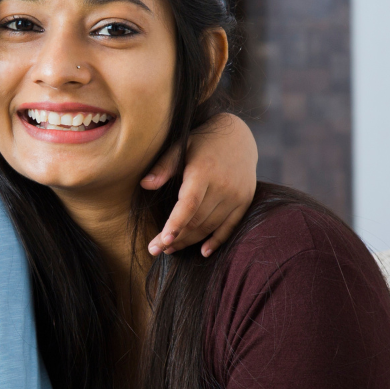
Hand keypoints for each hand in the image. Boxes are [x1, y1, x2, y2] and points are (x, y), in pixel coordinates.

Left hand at [143, 111, 257, 255]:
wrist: (239, 137)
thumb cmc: (203, 142)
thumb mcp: (182, 146)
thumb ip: (164, 166)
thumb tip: (145, 185)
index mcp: (204, 171)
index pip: (189, 204)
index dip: (175, 225)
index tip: (161, 242)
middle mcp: (223, 185)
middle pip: (197, 220)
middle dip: (176, 238)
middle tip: (156, 249)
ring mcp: (236, 194)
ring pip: (210, 226)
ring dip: (190, 240)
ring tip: (171, 248)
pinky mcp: (245, 200)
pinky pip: (230, 226)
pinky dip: (217, 241)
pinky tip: (203, 251)